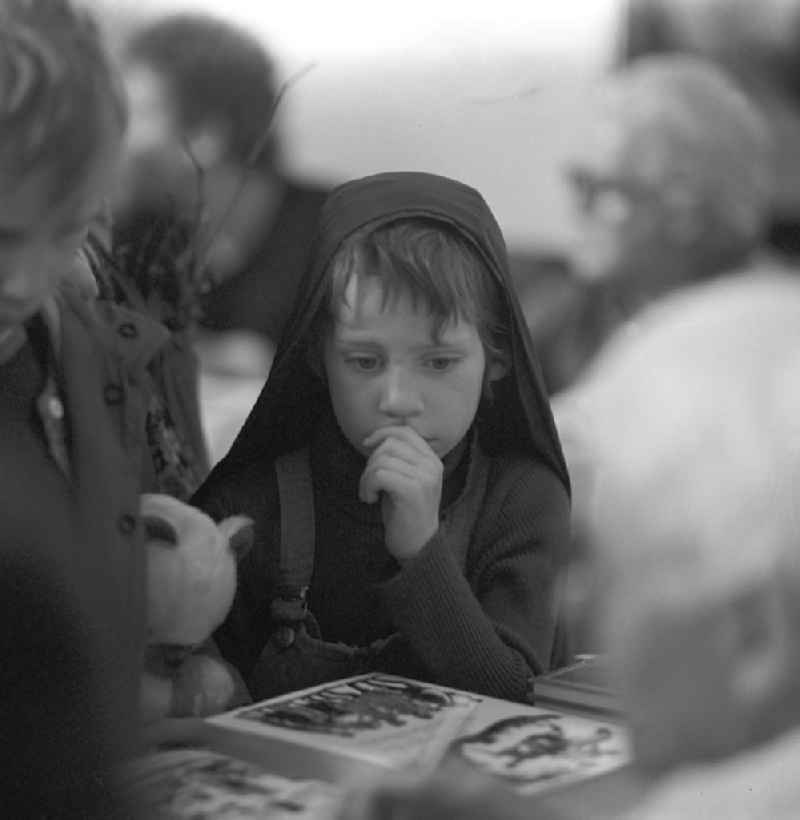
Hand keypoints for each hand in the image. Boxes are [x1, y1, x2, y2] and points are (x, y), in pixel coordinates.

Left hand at [360, 426, 442, 560]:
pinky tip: (370, 499)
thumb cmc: (405, 511)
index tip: (367, 445)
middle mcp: (431, 465)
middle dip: (370, 462)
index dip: (381, 433)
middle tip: (368, 483)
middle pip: (389, 444)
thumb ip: (398, 457)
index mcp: (432, 459)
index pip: (405, 431)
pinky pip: (379, 475)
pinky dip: (367, 486)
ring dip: (366, 477)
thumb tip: (376, 437)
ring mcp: (424, 478)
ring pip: (381, 460)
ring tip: (368, 493)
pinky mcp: (412, 491)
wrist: (417, 544)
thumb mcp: (406, 478)